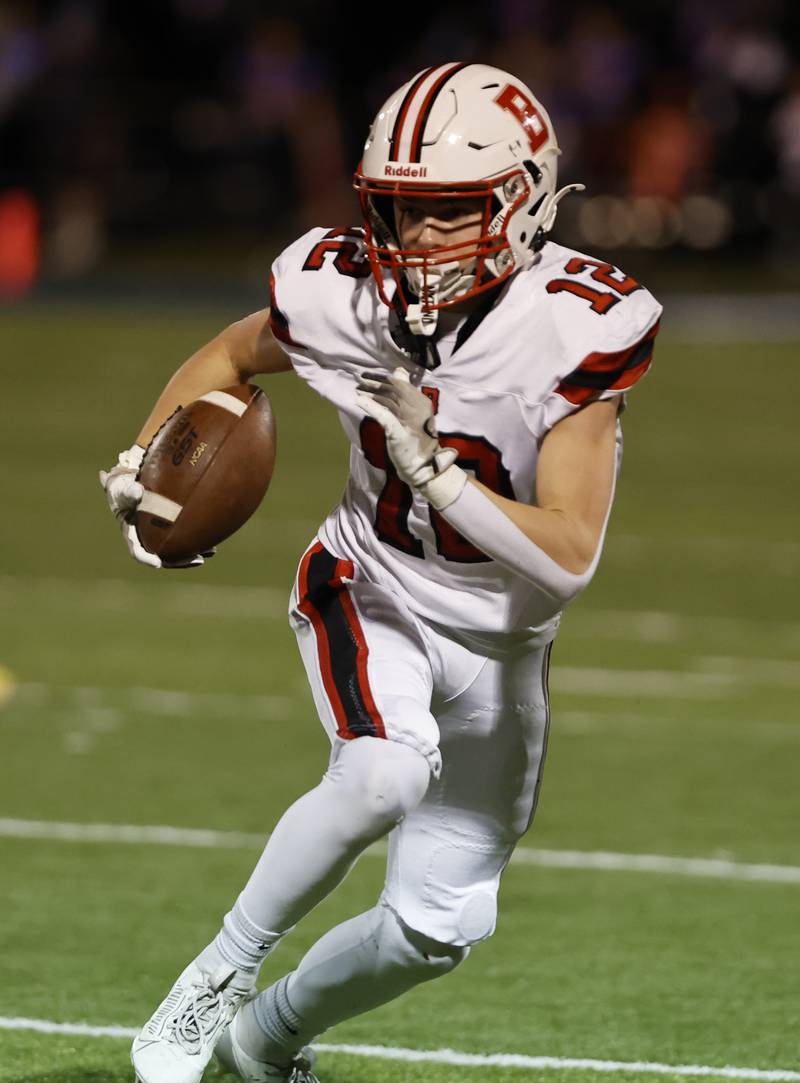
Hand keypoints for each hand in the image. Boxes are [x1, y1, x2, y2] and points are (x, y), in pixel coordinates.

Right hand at [99, 445, 214, 568]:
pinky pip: (183, 541)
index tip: (157, 564)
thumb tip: (136, 491)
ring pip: (176, 551)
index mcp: (132, 534)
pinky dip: (196, 542)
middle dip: (180, 561)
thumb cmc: (125, 488)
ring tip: (211, 551)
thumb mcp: (123, 489)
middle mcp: (147, 539)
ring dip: (193, 553)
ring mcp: (159, 536)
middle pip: (163, 556)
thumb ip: (129, 491)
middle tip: (197, 560)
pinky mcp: (170, 530)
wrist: (130, 486)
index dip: (147, 559)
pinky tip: (212, 542)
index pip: (138, 551)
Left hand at [355, 368, 465, 510]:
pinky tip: (359, 401)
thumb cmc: (417, 439)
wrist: (423, 465)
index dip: (384, 378)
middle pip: (393, 390)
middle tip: (359, 378)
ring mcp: (410, 420)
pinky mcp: (399, 432)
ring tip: (357, 389)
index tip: (369, 376)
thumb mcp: (415, 413)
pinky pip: (384, 416)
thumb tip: (398, 370)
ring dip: (370, 392)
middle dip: (375, 383)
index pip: (401, 384)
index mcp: (422, 402)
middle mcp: (418, 409)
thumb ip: (407, 394)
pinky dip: (370, 407)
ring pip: (388, 400)